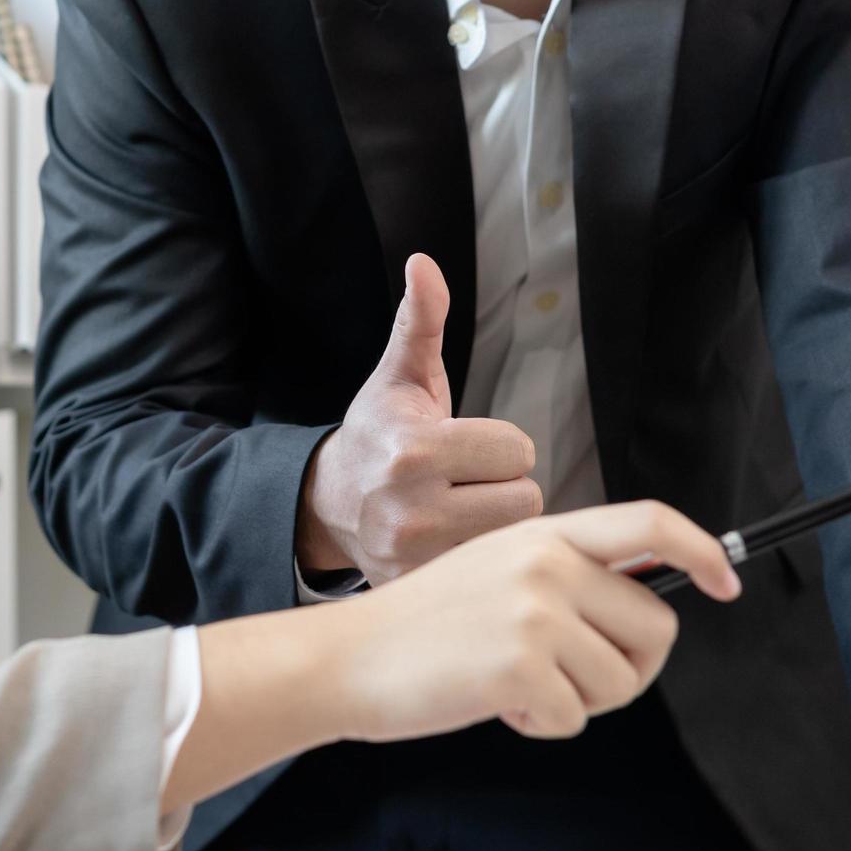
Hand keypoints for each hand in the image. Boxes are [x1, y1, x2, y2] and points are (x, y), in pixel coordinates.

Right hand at [297, 253, 543, 583]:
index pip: (517, 450)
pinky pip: (491, 571)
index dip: (500, 446)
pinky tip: (454, 542)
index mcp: (413, 450)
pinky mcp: (420, 588)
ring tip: (462, 510)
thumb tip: (423, 263)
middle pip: (524, 498)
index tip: (469, 448)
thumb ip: (420, 320)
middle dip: (504, 486)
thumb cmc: (377, 434)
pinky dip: (483, 559)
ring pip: (512, 537)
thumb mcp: (399, 375)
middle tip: (468, 481)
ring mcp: (415, 557)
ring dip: (498, 524)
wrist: (325, 505)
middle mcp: (411, 509)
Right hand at [330, 500, 741, 742]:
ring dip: (577, 701)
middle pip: (654, 627)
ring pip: (621, 682)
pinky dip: (540, 725)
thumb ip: (567, 573)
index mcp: (543, 534)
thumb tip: (646, 604)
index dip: (701, 549)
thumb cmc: (423, 626)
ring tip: (516, 683)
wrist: (347, 658)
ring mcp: (534, 613)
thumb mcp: (497, 569)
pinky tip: (495, 701)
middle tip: (572, 677)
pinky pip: (574, 719)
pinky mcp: (520, 666)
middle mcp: (546, 564)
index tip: (726, 580)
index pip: (649, 524)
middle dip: (627, 667)